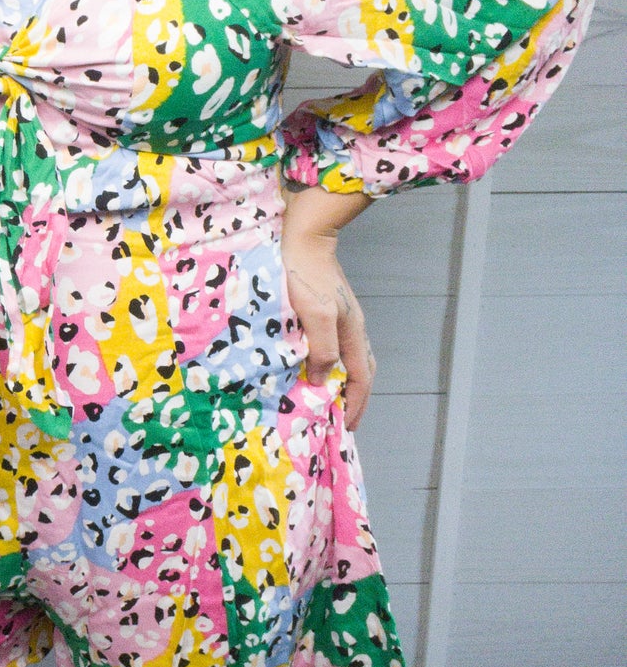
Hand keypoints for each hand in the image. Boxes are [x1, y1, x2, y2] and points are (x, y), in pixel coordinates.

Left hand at [281, 184, 375, 431]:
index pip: (362, 377)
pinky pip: (335, 347)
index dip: (356, 404)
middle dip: (356, 397)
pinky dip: (331, 365)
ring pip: (350, 359)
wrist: (303, 239)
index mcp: (352, 331)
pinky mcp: (327, 310)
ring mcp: (341, 318)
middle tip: (343, 419)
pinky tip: (317, 367)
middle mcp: (351, 327)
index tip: (348, 426)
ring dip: (344, 382)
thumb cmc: (305, 275)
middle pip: (362, 370)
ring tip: (332, 400)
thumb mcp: (314, 313)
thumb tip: (325, 380)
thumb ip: (322, 348)